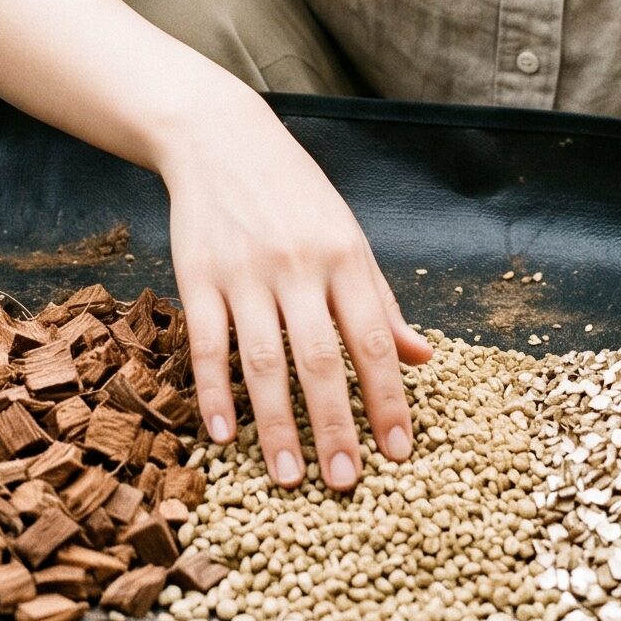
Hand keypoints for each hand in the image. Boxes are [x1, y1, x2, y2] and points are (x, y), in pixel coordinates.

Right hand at [160, 81, 430, 493]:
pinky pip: (207, 343)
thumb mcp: (347, 234)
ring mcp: (244, 272)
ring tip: (289, 477)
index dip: (389, 398)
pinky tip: (223, 436)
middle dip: (336, 426)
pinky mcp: (197, 275)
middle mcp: (298, 266)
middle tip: (344, 482)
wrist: (220, 138)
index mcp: (343, 257)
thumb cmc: (293, 192)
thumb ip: (380, 299)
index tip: (399, 452)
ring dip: (276, 424)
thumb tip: (423, 356)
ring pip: (263, 360)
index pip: (374, 340)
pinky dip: (215, 392)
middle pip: (321, 359)